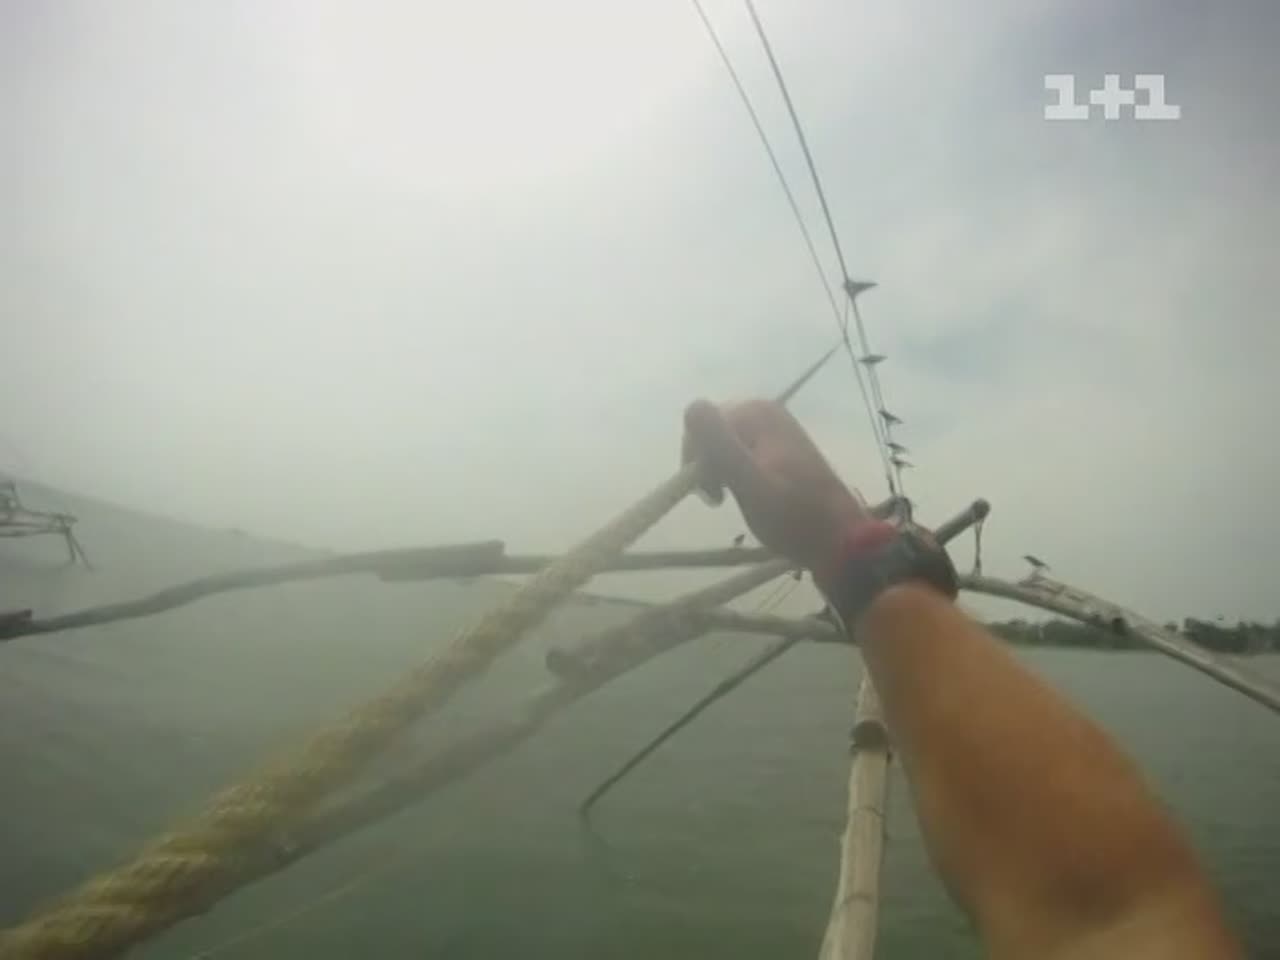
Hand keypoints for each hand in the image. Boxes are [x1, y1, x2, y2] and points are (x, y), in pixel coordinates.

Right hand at [681, 397, 868, 575]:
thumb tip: (691, 405)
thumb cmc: (794, 517)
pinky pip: (739, 451)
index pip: (699, 424)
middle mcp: (764, 411)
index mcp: (756, 413)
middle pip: (711, 431)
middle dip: (706, 464)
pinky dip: (734, 472)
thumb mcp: (751, 484)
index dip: (696, 459)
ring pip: (722, 444)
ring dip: (718, 470)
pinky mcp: (778, 446)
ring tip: (730, 498)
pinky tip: (745, 492)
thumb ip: (720, 445)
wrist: (839, 538)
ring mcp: (773, 427)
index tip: (713, 494)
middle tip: (720, 499)